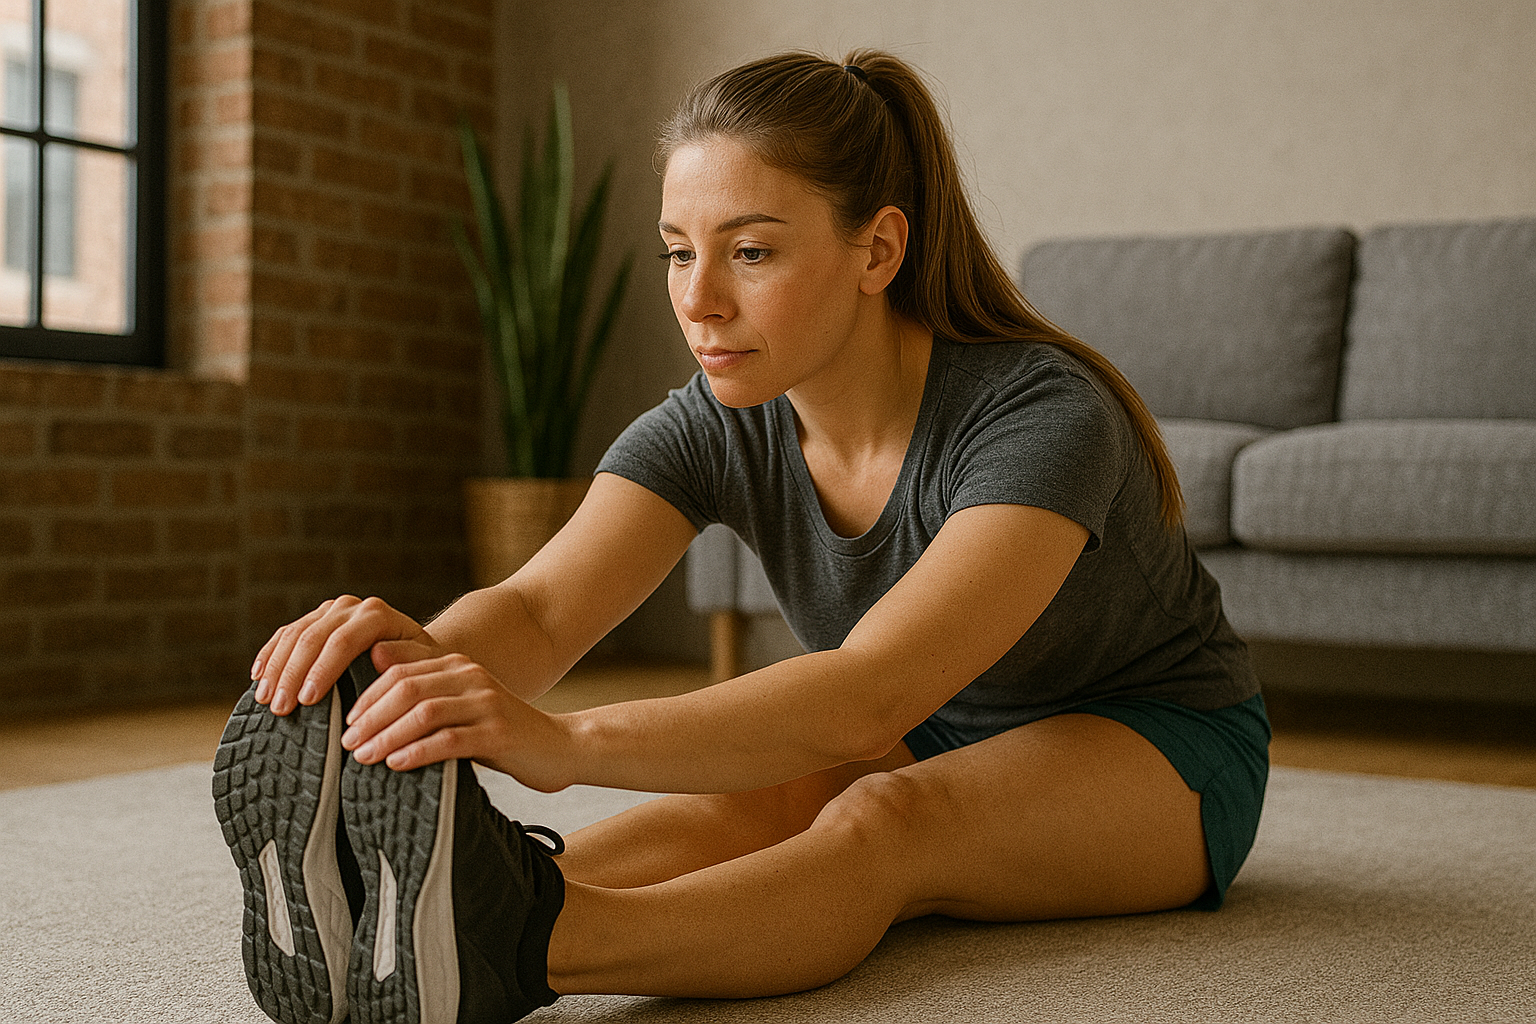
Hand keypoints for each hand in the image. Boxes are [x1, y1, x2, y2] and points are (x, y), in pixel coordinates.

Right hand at [251, 595, 444, 715]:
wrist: (413, 649)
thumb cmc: (418, 665)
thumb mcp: (421, 665)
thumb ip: (404, 660)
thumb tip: (378, 655)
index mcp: (377, 615)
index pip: (342, 641)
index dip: (321, 671)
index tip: (307, 700)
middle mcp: (351, 607)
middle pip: (312, 637)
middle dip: (292, 674)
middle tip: (280, 708)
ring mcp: (331, 610)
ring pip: (294, 634)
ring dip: (275, 667)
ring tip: (265, 699)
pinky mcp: (315, 618)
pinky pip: (286, 633)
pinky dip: (270, 655)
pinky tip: (258, 676)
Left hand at [340, 653, 575, 790]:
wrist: (560, 747)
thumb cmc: (501, 734)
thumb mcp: (461, 711)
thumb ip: (425, 702)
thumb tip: (368, 708)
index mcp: (458, 667)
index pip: (400, 672)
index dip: (367, 697)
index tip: (346, 723)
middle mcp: (472, 677)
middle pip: (407, 688)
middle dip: (370, 716)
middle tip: (347, 743)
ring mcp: (487, 704)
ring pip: (424, 712)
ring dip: (387, 735)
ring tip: (364, 756)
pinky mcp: (499, 733)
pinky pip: (450, 740)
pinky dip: (418, 752)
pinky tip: (396, 765)